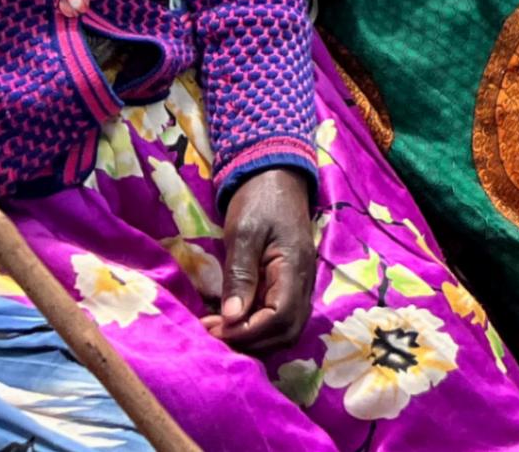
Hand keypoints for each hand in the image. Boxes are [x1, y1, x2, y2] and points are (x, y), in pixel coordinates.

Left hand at [207, 169, 315, 351]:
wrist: (276, 176)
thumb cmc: (258, 201)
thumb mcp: (244, 233)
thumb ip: (240, 275)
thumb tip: (232, 317)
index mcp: (294, 268)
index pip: (280, 317)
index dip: (249, 331)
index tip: (216, 328)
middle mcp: (304, 281)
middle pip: (287, 331)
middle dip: (251, 341)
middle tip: (214, 333)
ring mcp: (300, 284)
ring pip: (286, 329)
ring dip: (255, 338)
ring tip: (221, 329)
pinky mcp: (290, 283)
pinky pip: (280, 317)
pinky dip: (258, 328)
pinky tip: (232, 320)